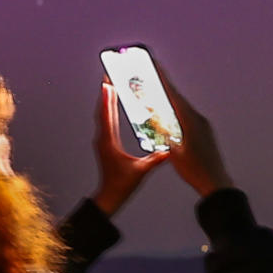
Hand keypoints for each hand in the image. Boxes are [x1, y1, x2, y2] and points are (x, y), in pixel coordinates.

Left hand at [91, 82, 169, 215]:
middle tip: (108, 76)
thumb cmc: (122, 185)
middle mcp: (102, 139)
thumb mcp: (141, 171)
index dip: (107, 98)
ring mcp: (102, 141)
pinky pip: (105, 122)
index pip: (106, 115)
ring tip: (110, 85)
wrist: (109, 197)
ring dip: (106, 100)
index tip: (108, 82)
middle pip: (102, 111)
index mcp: (109, 142)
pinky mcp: (104, 144)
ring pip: (102, 115)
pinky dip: (108, 110)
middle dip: (106, 93)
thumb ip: (155, 159)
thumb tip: (170, 150)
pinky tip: (113, 105)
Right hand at [158, 72, 234, 197]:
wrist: (216, 183)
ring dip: (168, 102)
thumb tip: (154, 116)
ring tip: (154, 95)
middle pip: (176, 98)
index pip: (172, 95)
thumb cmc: (195, 169)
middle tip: (149, 76)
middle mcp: (198, 119)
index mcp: (190, 120)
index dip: (161, 78)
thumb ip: (164, 131)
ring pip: (181, 108)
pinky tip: (167, 117)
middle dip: (162, 88)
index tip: (153, 64)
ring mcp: (202, 125)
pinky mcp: (203, 132)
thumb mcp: (173, 150)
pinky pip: (186, 117)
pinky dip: (175, 113)